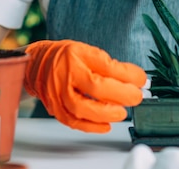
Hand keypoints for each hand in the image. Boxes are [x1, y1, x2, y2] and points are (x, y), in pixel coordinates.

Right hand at [23, 40, 146, 132]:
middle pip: (95, 88)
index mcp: (76, 55)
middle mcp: (66, 74)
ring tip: (122, 113)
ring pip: (81, 108)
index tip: (141, 79)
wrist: (37, 64)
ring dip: (106, 113)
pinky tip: (106, 125)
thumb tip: (135, 79)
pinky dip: (91, 126)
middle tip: (136, 97)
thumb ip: (110, 65)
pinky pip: (73, 121)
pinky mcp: (55, 108)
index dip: (127, 75)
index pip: (106, 66)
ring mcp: (58, 93)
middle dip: (120, 95)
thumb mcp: (87, 51)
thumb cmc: (66, 57)